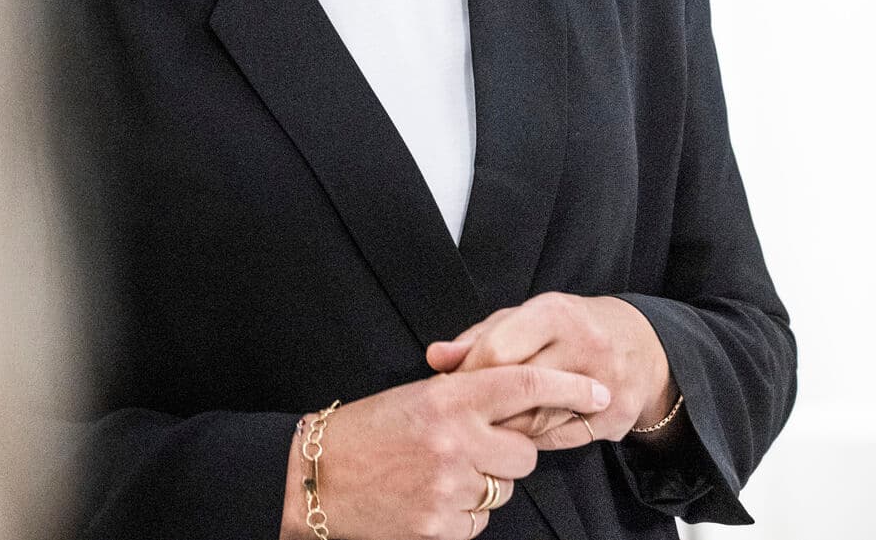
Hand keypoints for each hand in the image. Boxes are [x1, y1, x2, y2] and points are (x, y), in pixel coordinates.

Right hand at [284, 365, 611, 539]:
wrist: (315, 477)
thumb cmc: (364, 431)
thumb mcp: (414, 398)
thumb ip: (464, 398)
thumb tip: (517, 403)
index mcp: (447, 399)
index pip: (524, 386)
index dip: (568, 389)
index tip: (596, 393)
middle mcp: (455, 441)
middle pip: (524, 454)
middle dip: (509, 453)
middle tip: (472, 448)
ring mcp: (450, 487)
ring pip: (503, 490)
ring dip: (483, 484)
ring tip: (436, 474)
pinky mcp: (443, 526)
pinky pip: (480, 521)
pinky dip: (462, 513)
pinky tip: (426, 498)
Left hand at [425, 293, 675, 446]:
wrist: (641, 345)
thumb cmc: (567, 329)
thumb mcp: (524, 319)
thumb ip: (477, 338)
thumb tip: (436, 358)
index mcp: (554, 314)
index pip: (498, 350)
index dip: (469, 372)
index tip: (453, 384)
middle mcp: (585, 346)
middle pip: (518, 388)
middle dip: (486, 403)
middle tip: (466, 412)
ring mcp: (606, 383)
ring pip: (539, 420)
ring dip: (508, 426)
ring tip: (490, 423)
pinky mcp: (617, 417)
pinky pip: (561, 439)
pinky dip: (535, 439)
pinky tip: (522, 432)